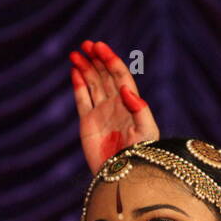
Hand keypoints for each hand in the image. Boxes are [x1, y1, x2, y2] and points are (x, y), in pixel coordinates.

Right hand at [69, 39, 159, 174]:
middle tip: (86, 44)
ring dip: (85, 68)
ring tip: (75, 54)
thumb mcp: (146, 132)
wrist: (123, 177)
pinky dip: (78, 85)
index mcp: (130, 103)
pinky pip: (81, 99)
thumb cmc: (141, 155)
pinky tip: (74, 71)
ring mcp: (101, 113)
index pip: (120, 75)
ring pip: (91, 84)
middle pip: (104, 75)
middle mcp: (115, 105)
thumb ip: (139, 110)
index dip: (110, 60)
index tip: (99, 46)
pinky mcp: (87, 123)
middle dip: (96, 59)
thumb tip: (126, 89)